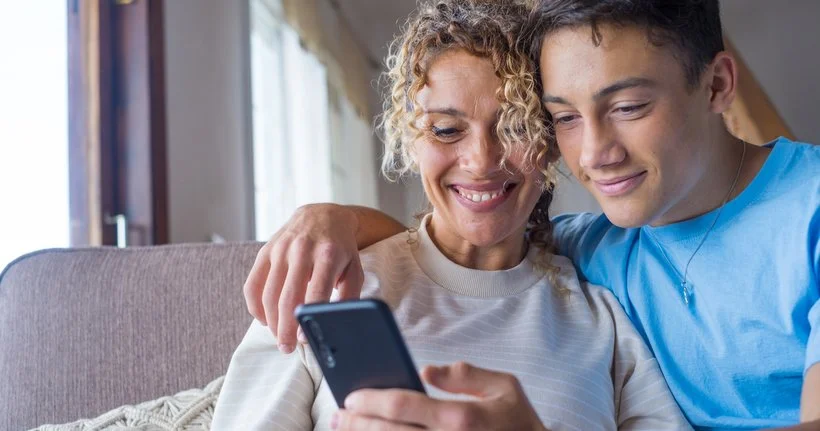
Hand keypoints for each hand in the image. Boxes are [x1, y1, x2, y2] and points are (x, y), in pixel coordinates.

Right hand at [243, 203, 364, 352]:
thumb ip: (349, 297)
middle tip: (286, 348)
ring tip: (279, 338)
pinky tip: (265, 320)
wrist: (323, 216)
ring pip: (268, 294)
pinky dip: (255, 307)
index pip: (315, 293)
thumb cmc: (342, 250)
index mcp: (327, 254)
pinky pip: (252, 285)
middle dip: (284, 329)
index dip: (307, 319)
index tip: (305, 340)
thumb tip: (337, 326)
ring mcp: (280, 249)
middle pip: (287, 298)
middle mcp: (301, 250)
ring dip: (271, 322)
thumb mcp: (354, 270)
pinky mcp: (265, 251)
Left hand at [333, 362, 547, 430]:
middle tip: (338, 414)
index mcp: (460, 418)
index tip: (352, 395)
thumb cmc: (521, 425)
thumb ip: (466, 375)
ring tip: (344, 430)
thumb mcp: (506, 387)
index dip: (371, 400)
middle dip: (356, 423)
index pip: (404, 404)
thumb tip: (427, 370)